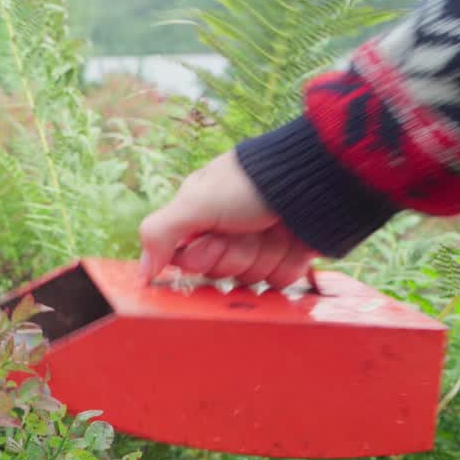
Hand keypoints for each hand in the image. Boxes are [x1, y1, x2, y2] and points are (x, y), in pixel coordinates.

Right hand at [138, 150, 316, 287]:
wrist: (317, 179)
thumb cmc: (251, 183)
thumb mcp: (196, 201)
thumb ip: (160, 234)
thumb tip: (142, 273)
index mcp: (199, 216)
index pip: (186, 260)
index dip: (202, 255)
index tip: (214, 236)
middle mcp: (227, 233)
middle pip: (221, 272)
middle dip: (236, 253)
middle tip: (248, 227)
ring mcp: (259, 246)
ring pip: (252, 278)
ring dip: (265, 255)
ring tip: (274, 227)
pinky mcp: (288, 257)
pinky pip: (281, 280)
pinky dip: (289, 262)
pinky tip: (292, 239)